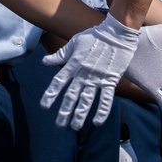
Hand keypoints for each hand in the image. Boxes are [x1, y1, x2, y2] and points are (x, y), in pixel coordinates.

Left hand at [41, 14, 139, 129]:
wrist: (116, 34)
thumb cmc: (94, 36)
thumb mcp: (74, 42)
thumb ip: (60, 55)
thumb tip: (45, 61)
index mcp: (73, 64)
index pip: (58, 82)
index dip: (50, 95)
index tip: (44, 107)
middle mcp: (83, 73)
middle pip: (71, 96)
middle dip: (64, 112)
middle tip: (60, 125)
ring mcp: (97, 78)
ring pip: (86, 100)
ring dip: (80, 115)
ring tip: (75, 127)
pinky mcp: (110, 80)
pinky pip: (106, 99)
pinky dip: (101, 111)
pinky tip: (96, 122)